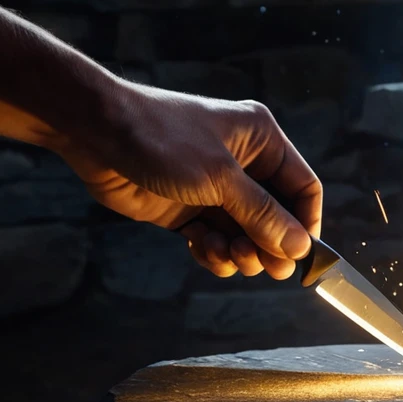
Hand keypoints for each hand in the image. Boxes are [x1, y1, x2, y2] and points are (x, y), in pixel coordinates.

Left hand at [57, 80, 321, 278]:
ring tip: (225, 254)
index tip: (298, 255)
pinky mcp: (188, 210)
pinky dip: (213, 252)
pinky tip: (202, 248)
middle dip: (270, 244)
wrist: (96, 134)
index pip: (303, 188)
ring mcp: (214, 189)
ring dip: (240, 252)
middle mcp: (243, 164)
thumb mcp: (220, 178)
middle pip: (277, 218)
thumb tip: (299, 248)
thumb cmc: (163, 141)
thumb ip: (262, 215)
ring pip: (246, 235)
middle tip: (264, 268)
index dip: (305, 224)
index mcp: (261, 141)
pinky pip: (216, 241)